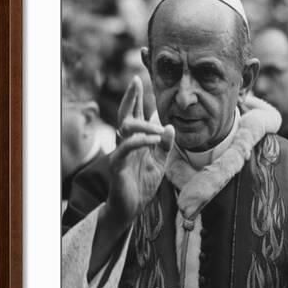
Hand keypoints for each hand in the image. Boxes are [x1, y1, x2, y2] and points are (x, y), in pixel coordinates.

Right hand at [106, 76, 174, 229]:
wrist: (131, 208)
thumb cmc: (142, 183)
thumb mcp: (159, 162)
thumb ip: (165, 144)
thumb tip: (170, 126)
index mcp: (136, 139)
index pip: (135, 114)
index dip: (137, 97)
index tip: (140, 79)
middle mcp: (126, 142)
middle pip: (125, 114)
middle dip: (131, 97)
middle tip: (135, 80)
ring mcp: (120, 152)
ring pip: (125, 127)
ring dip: (143, 123)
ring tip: (159, 128)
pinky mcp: (117, 164)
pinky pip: (126, 147)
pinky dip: (140, 141)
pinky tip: (153, 139)